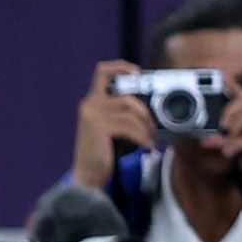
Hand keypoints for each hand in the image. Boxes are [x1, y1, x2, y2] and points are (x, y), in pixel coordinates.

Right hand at [72, 56, 158, 186]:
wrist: (88, 175)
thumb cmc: (104, 151)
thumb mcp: (114, 127)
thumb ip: (124, 113)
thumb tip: (151, 107)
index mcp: (92, 101)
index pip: (102, 71)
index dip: (121, 66)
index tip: (138, 72)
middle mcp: (90, 103)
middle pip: (125, 95)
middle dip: (145, 109)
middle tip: (154, 124)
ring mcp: (92, 114)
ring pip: (130, 111)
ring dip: (146, 126)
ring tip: (150, 137)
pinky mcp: (98, 127)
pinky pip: (129, 126)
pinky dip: (143, 136)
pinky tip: (147, 146)